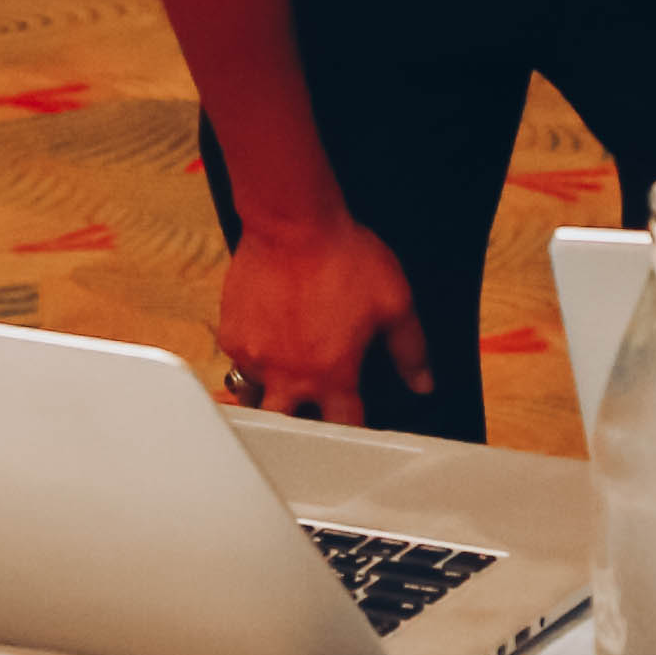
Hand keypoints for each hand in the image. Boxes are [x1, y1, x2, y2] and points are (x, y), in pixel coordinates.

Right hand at [216, 215, 428, 425]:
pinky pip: (239, 361)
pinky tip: (265, 340)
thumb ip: (410, 350)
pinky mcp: (232, 335)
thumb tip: (423, 382)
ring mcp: (256, 357)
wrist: (293, 223)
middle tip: (308, 417)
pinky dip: (252, 359)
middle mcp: (290, 375)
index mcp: (332, 375)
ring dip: (270, 398)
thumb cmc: (344, 257)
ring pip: (256, 398)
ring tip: (282, 384)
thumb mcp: (394, 302)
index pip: (343, 428)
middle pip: (288, 429)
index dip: (353, 432)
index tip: (354, 423)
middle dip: (299, 429)